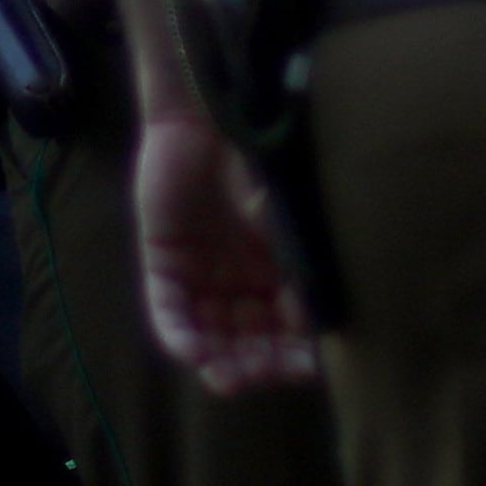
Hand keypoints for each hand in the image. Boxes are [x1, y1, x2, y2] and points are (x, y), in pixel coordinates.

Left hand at [133, 113, 319, 394]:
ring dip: (220, 361)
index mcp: (280, 271)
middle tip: (265, 374)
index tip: (308, 366)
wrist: (212, 107)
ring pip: (210, 336)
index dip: (299, 354)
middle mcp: (241, 280)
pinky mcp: (164, 263)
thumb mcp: (292, 215)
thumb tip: (322, 323)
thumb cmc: (263, 154)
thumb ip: (304, 266)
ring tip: (229, 377)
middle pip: (251, 340)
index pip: (292, 329)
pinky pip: (168, 312)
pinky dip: (180, 336)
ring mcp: (201, 274)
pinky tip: (195, 353)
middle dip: (260, 365)